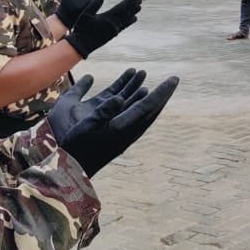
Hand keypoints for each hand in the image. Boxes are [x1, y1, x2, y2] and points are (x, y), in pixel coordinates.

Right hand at [48, 69, 179, 177]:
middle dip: (163, 93)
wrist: (75, 171)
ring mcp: (127, 136)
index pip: (148, 105)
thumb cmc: (76, 147)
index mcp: (124, 127)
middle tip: (174, 80)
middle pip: (152, 109)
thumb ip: (103, 111)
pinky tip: (142, 104)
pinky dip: (143, 107)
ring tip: (160, 88)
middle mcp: (130, 132)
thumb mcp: (86, 126)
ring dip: (153, 99)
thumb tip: (119, 98)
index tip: (174, 78)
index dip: (162, 91)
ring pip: (146, 114)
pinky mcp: (122, 139)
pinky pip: (138, 119)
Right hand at [65, 0, 141, 57]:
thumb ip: (94, 4)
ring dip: (133, 13)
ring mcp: (114, 31)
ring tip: (139, 8)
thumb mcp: (85, 14)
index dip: (129, 2)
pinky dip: (129, 21)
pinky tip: (133, 19)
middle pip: (126, 13)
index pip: (121, 8)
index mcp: (107, 18)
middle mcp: (113, 25)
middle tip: (140, 0)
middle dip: (133, 6)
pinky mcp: (112, 35)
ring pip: (126, 20)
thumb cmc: (81, 28)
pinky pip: (123, 26)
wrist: (81, 45)